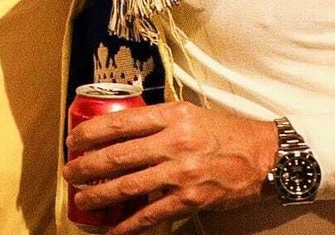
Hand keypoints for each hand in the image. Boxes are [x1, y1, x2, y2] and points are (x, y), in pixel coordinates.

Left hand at [63, 101, 277, 232]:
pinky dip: (128, 224)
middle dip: (87, 166)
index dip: (90, 133)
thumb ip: (158, 119)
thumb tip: (123, 126)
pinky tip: (112, 229)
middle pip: (117, 155)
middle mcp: (174, 142)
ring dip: (99, 195)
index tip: (74, 141)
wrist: (264, 157)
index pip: (120, 123)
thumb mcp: (190, 112)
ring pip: (128, 186)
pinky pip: (151, 214)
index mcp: (171, 116)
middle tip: (69, 172)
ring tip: (82, 199)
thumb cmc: (225, 132)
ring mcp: (181, 173)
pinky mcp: (189, 199)